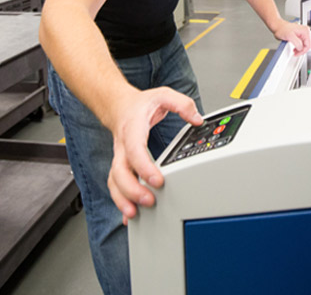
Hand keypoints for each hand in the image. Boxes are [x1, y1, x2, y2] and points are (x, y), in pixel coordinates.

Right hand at [106, 86, 202, 224]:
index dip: (144, 168)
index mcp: (132, 131)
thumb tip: (197, 118)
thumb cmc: (140, 105)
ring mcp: (120, 159)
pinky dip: (120, 202)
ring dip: (123, 199)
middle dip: (132, 190)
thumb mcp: (162, 95)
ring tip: (134, 214)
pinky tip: (128, 215)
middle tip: (149, 201)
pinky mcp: (121, 167)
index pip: (135, 151)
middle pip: (119, 172)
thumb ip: (181, 104)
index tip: (158, 181)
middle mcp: (123, 147)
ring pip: (114, 182)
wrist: (119, 106)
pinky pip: (116, 186)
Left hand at [272, 19, 310, 55]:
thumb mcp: (290, 36)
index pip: (308, 45)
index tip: (297, 54)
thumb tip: (300, 48)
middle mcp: (305, 32)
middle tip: (296, 54)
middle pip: (307, 45)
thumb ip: (297, 43)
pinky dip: (298, 47)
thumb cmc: (282, 29)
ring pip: (304, 45)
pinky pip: (301, 44)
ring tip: (295, 52)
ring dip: (300, 50)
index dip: (303, 51)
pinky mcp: (300, 36)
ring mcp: (303, 34)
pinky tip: (295, 49)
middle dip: (301, 51)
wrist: (278, 27)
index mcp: (305, 31)